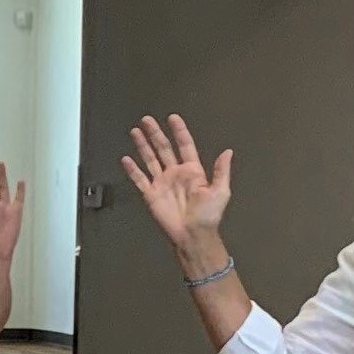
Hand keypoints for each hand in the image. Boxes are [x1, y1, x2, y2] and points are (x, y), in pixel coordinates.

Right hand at [119, 114, 233, 252]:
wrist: (193, 235)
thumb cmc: (208, 215)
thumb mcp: (220, 192)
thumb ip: (221, 171)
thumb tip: (228, 151)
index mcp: (193, 171)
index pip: (185, 145)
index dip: (179, 131)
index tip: (172, 118)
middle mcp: (175, 173)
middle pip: (163, 148)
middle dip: (156, 133)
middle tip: (147, 120)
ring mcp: (162, 183)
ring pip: (150, 159)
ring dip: (143, 146)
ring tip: (135, 132)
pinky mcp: (151, 194)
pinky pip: (140, 179)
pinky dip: (132, 170)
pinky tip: (126, 159)